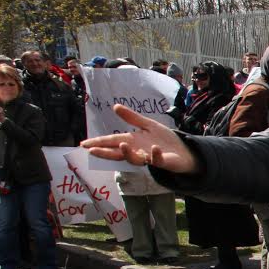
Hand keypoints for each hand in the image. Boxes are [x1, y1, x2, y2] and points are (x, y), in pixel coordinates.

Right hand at [80, 105, 198, 172]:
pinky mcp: (162, 162)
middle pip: (118, 153)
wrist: (184, 150)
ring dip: (128, 153)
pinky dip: (154, 155)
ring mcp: (149, 157)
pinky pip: (157, 160)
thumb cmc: (165, 140)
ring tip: (121, 145)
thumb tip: (115, 106)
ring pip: (135, 159)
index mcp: (132, 141)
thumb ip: (132, 118)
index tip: (84, 144)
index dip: (98, 143)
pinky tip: (153, 149)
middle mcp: (138, 151)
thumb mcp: (148, 125)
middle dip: (105, 152)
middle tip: (92, 151)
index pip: (112, 141)